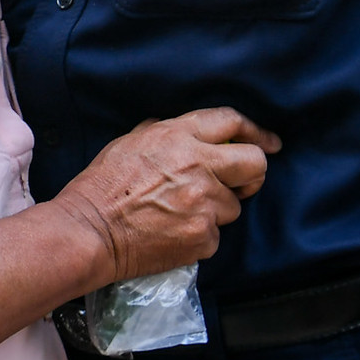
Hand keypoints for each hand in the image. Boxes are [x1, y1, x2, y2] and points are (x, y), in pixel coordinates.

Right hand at [47, 108, 279, 284]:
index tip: (268, 142)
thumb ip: (163, 132)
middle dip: (252, 172)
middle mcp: (198, 166)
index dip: (255, 131)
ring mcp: (204, 204)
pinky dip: (200, 235)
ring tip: (181, 212)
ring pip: (234, 205)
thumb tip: (187, 131)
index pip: (231, 122)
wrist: (90, 231)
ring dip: (216, 209)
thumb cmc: (102, 186)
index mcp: (178, 137)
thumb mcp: (129, 142)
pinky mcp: (204, 237)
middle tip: (240, 182)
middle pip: (255, 163)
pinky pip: (216, 234)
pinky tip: (174, 232)